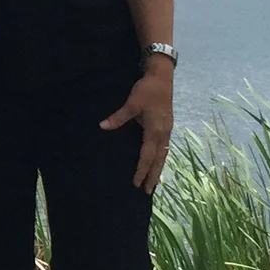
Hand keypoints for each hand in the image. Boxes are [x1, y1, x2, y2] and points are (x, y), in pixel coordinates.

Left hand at [101, 60, 173, 191]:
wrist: (162, 76)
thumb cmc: (147, 89)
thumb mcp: (132, 102)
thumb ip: (118, 117)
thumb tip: (103, 127)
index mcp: (155, 130)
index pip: (147, 156)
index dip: (142, 170)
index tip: (137, 183)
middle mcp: (163, 133)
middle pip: (159, 160)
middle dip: (153, 176)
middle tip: (148, 192)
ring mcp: (167, 130)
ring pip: (163, 155)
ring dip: (158, 169)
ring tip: (154, 182)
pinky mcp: (167, 126)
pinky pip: (164, 147)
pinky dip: (160, 158)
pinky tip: (157, 162)